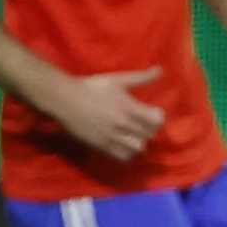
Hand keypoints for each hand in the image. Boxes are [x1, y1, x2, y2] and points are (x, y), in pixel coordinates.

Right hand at [43, 67, 164, 161]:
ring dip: (139, 140)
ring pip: (138, 147)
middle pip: (149, 134)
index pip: (157, 119)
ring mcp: (112, 136)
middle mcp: (123, 124)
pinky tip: (124, 143)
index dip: (157, 116)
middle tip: (142, 122)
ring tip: (133, 134)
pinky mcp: (102, 145)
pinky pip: (123, 156)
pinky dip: (128, 152)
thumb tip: (160, 69)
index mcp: (128, 107)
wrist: (65, 99)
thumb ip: (140, 77)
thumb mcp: (117, 80)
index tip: (151, 112)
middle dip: (148, 128)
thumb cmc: (92, 87)